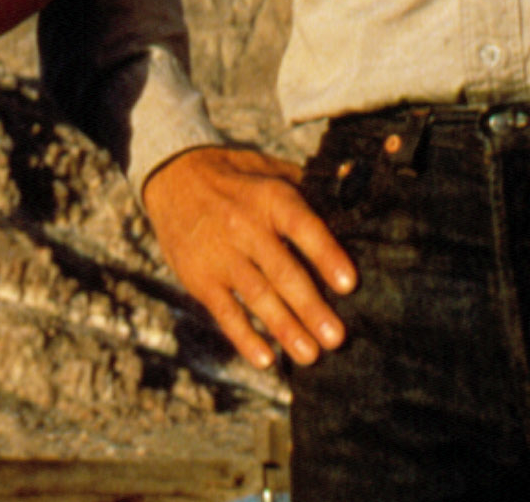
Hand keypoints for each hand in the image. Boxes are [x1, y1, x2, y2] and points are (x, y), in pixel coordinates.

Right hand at [140, 146, 357, 369]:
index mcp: (270, 198)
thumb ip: (310, 187)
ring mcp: (220, 255)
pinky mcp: (199, 278)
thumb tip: (356, 202)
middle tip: (336, 338)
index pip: (302, 227)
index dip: (326, 255)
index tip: (349, 285)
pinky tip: (266, 359)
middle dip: (311, 308)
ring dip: (285, 328)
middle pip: (282, 272)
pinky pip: (225, 312)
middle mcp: (245, 227)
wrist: (173, 177)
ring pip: (257, 296)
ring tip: (310, 355)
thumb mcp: (271, 170)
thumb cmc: (239, 179)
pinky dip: (244, 337)